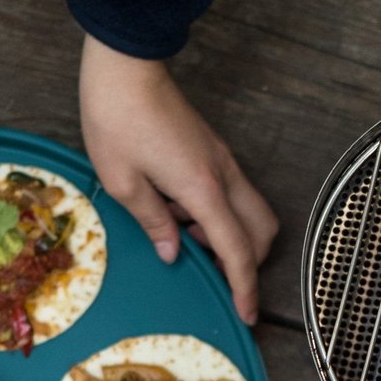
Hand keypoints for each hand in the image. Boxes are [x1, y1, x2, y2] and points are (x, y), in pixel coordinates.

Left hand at [78, 35, 278, 324]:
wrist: (127, 67)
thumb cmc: (117, 119)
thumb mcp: (122, 181)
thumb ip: (153, 222)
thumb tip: (173, 253)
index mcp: (202, 189)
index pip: (236, 250)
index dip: (244, 286)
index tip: (247, 314)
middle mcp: (224, 177)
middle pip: (262, 232)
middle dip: (248, 261)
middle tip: (213, 272)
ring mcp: (224, 163)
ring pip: (253, 214)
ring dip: (232, 236)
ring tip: (185, 234)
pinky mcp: (216, 153)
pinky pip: (235, 196)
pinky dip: (219, 215)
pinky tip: (180, 210)